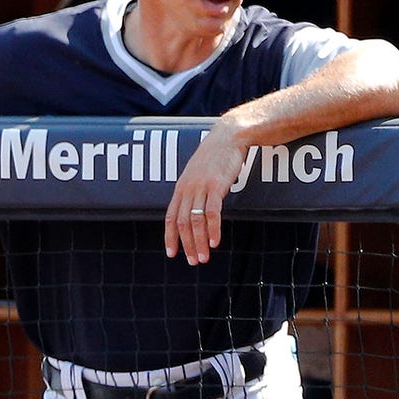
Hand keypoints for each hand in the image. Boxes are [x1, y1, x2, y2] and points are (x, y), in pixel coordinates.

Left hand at [164, 121, 246, 264]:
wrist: (228, 137)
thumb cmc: (216, 156)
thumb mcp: (198, 173)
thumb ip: (194, 190)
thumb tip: (194, 207)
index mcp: (181, 187)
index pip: (170, 217)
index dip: (170, 237)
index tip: (172, 254)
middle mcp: (188, 188)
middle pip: (182, 223)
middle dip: (187, 245)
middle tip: (194, 261)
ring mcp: (201, 187)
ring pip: (195, 221)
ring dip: (199, 242)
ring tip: (204, 257)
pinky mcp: (217, 186)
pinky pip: (212, 212)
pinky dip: (213, 229)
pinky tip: (216, 242)